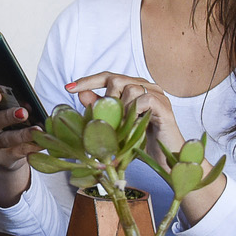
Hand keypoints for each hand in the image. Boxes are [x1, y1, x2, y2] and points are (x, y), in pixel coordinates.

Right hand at [0, 90, 41, 206]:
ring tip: (37, 130)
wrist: (6, 153)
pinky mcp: (3, 158)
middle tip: (23, 112)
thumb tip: (31, 102)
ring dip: (22, 134)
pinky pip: (18, 152)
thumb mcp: (7, 112)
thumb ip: (14, 105)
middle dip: (8, 116)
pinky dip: (31, 147)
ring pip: (5, 139)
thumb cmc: (8, 124)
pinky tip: (41, 142)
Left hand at [66, 72, 226, 221]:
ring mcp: (157, 94)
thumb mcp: (115, 124)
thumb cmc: (141, 141)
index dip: (88, 81)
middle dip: (104, 99)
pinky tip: (134, 126)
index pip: (108, 76)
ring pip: (129, 89)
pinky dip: (134, 113)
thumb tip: (81, 94)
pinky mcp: (164, 105)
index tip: (69, 88)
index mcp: (134, 87)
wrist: (167, 158)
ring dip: (119, 110)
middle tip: (105, 120)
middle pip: (115, 79)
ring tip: (122, 128)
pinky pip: (143, 99)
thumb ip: (100, 108)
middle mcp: (146, 86)